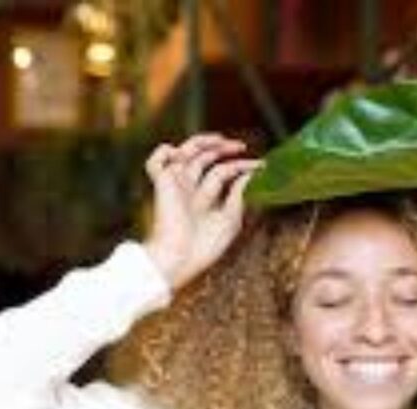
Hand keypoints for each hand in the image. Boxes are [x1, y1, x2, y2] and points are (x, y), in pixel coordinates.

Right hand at [143, 133, 260, 289]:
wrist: (180, 258)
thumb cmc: (205, 247)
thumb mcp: (231, 219)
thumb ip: (239, 194)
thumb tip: (250, 174)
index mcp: (205, 198)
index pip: (223, 172)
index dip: (242, 166)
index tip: (261, 165)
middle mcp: (190, 189)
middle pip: (204, 157)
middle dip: (223, 148)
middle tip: (241, 146)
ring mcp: (176, 185)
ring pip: (184, 152)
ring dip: (202, 142)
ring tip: (220, 141)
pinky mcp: (163, 185)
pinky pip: (155, 162)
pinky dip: (164, 152)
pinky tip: (180, 154)